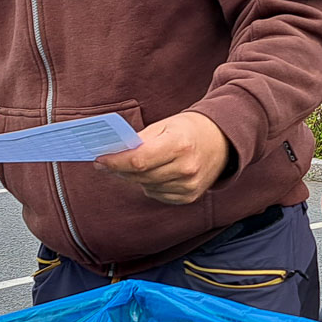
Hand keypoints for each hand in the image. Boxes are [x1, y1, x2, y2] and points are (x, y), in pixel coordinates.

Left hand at [95, 111, 231, 204]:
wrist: (221, 142)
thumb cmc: (189, 130)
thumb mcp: (165, 125)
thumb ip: (140, 140)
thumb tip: (112, 152)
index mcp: (180, 145)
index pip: (139, 160)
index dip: (115, 162)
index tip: (99, 159)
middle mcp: (187, 168)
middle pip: (140, 175)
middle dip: (119, 169)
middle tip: (106, 162)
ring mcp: (190, 186)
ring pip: (146, 187)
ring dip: (134, 177)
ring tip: (135, 164)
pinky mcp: (189, 197)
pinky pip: (157, 194)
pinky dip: (149, 185)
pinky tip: (154, 173)